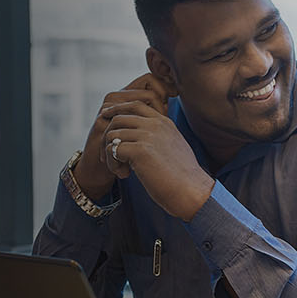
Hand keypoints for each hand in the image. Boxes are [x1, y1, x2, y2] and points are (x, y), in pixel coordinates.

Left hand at [102, 100, 212, 221]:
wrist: (191, 191)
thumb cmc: (182, 177)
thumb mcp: (172, 148)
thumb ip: (157, 137)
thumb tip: (137, 139)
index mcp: (163, 122)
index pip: (135, 105)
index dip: (117, 110)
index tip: (105, 118)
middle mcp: (155, 125)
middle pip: (118, 118)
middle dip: (107, 136)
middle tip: (108, 156)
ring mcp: (148, 135)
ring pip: (112, 135)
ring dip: (109, 154)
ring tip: (120, 170)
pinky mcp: (140, 150)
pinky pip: (112, 149)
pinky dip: (112, 163)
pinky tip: (124, 174)